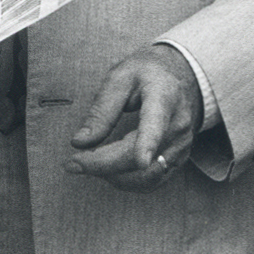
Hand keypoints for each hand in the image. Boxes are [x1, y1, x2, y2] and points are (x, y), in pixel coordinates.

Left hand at [64, 43, 203, 190]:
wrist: (177, 75)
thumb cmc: (145, 73)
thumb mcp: (119, 77)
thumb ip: (101, 110)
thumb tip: (80, 142)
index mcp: (163, 97)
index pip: (156, 124)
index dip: (148, 143)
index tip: (141, 161)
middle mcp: (178, 125)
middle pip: (140, 157)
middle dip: (103, 164)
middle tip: (72, 164)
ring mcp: (181, 145)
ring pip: (146, 176)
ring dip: (113, 176)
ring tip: (89, 163)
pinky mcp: (179, 159)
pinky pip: (152, 180)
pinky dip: (127, 180)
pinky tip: (109, 169)